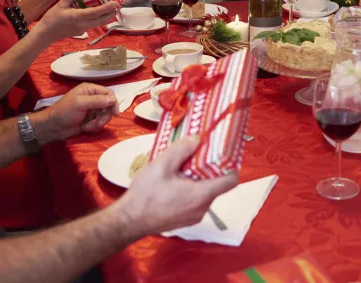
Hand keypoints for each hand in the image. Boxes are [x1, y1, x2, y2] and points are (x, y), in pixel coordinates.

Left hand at [35, 83, 116, 144]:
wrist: (53, 127)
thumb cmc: (64, 112)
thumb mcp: (80, 104)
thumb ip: (97, 101)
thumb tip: (114, 100)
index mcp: (90, 90)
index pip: (108, 93)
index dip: (113, 103)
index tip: (115, 114)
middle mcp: (92, 98)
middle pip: (109, 106)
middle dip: (104, 116)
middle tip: (98, 123)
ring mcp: (91, 109)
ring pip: (105, 116)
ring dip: (98, 123)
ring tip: (88, 126)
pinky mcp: (90, 120)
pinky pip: (100, 123)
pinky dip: (94, 127)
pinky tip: (85, 128)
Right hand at [37, 0, 117, 41]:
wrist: (46, 34)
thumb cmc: (51, 18)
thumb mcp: (60, 4)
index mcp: (78, 16)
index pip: (96, 12)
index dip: (107, 8)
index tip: (115, 3)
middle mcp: (83, 25)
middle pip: (102, 20)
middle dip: (111, 13)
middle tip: (118, 5)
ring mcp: (83, 30)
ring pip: (98, 23)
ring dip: (106, 17)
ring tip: (111, 9)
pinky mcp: (81, 32)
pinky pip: (93, 24)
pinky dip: (98, 19)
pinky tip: (98, 13)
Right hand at [114, 136, 237, 236]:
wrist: (129, 221)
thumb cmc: (145, 194)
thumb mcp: (162, 165)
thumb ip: (182, 149)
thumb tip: (198, 139)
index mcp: (201, 195)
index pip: (230, 181)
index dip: (230, 165)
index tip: (221, 153)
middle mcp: (203, 208)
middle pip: (217, 185)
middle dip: (210, 169)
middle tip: (197, 155)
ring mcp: (195, 216)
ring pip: (206, 193)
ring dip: (199, 180)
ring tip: (183, 168)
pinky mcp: (186, 220)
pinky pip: (196, 202)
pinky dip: (192, 190)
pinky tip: (176, 183)